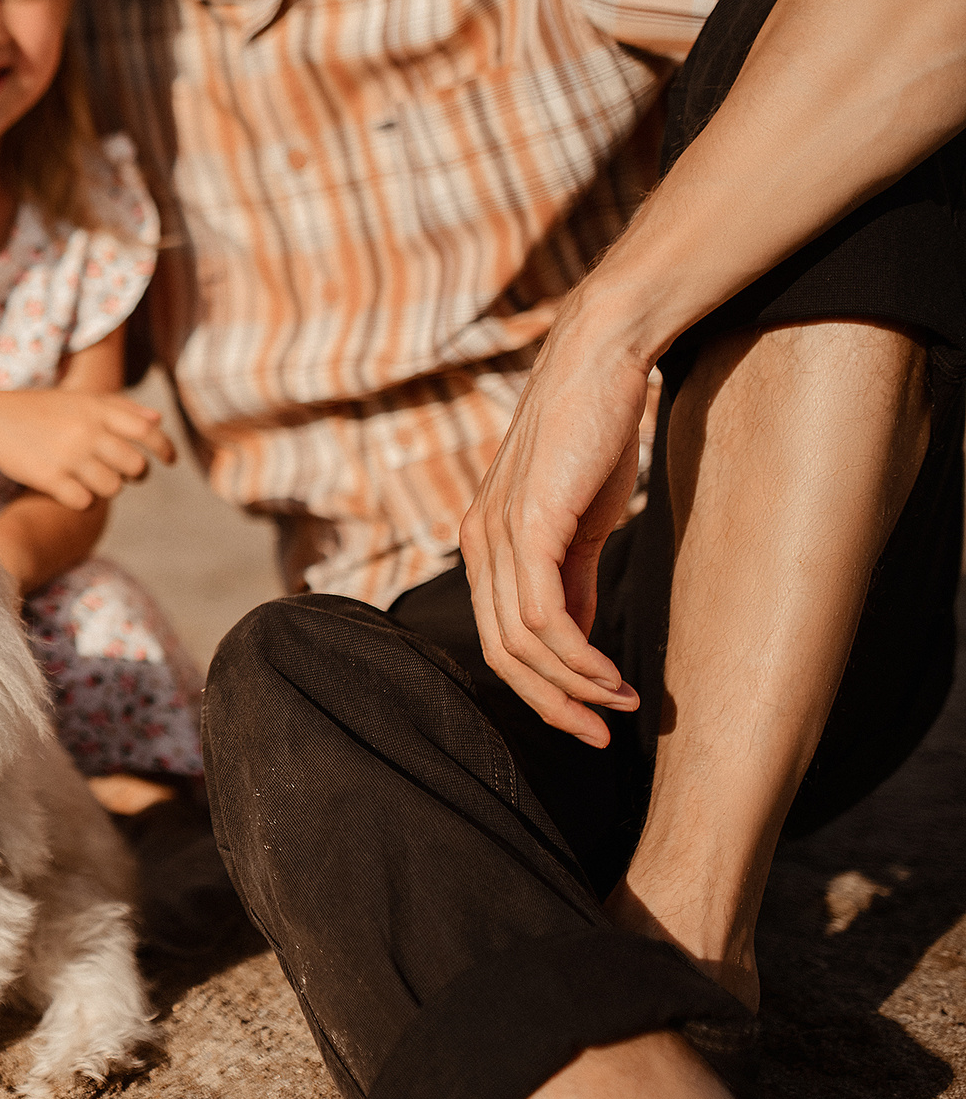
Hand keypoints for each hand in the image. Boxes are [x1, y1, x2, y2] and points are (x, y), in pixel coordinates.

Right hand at [0, 389, 175, 509]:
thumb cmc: (39, 411)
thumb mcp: (78, 400)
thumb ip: (120, 408)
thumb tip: (159, 420)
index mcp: (96, 409)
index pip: (147, 432)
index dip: (164, 448)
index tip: (169, 460)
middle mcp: (86, 432)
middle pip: (136, 466)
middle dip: (135, 474)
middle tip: (124, 474)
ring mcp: (69, 456)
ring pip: (113, 488)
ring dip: (107, 488)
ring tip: (92, 480)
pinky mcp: (50, 479)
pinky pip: (85, 502)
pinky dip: (81, 500)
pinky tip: (70, 490)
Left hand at [459, 311, 646, 746]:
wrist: (600, 363)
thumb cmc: (593, 436)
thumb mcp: (579, 522)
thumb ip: (571, 580)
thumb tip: (576, 638)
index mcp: (485, 545)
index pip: (499, 641)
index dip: (541, 689)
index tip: (590, 717)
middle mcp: (477, 544)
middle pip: (501, 655)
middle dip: (553, 704)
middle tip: (601, 735)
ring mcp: (496, 536)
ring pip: (522, 644)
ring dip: (576, 686)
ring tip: (622, 704)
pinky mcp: (526, 525)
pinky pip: (542, 616)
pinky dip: (578, 657)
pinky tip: (612, 675)